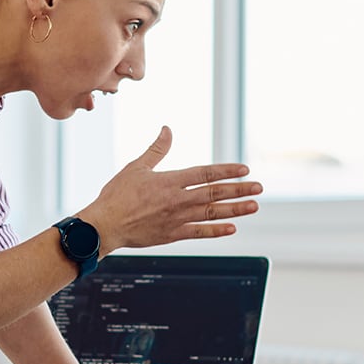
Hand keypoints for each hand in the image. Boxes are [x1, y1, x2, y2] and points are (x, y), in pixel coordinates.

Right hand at [80, 126, 262, 253]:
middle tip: (258, 187)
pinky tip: (232, 228)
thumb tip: (167, 129)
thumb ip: (157, 149)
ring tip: (253, 206)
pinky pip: (200, 232)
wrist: (105, 225)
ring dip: (236, 209)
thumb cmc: (117, 195)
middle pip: (215, 192)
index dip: (227, 171)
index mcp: (171, 181)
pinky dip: (217, 230)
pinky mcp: (173, 234)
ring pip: (213, 212)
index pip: (206, 173)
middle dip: (239, 189)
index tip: (244, 169)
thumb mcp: (137, 167)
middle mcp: (178, 199)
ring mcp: (177, 218)